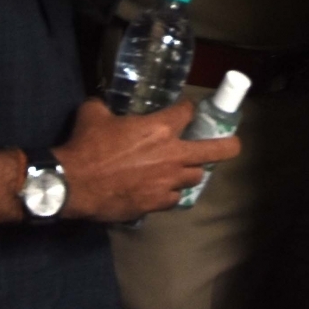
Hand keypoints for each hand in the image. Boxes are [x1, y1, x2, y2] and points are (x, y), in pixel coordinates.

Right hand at [53, 99, 239, 222]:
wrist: (74, 184)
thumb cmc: (87, 145)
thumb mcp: (94, 114)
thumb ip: (106, 108)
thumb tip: (103, 106)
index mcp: (160, 128)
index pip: (187, 112)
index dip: (187, 109)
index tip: (185, 110)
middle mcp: (172, 154)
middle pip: (215, 150)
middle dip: (229, 146)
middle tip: (234, 145)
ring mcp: (167, 182)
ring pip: (196, 177)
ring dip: (192, 170)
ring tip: (185, 168)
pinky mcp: (157, 203)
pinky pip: (174, 197)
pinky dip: (171, 192)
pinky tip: (163, 189)